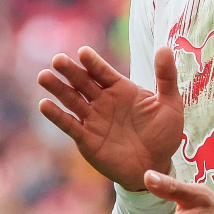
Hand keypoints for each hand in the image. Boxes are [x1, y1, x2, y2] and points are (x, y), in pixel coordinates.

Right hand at [38, 45, 183, 191]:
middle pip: (83, 82)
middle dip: (70, 70)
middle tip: (58, 59)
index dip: (93, 62)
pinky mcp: (86, 139)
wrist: (155, 166)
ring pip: (71, 100)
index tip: (83, 52)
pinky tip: (44, 105)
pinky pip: (69, 125)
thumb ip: (166, 77)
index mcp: (121, 88)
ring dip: (58, 88)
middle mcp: (103, 100)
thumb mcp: (170, 104)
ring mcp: (93, 119)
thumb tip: (164, 47)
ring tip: (44, 76)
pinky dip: (56, 115)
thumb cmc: (163, 134)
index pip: (103, 71)